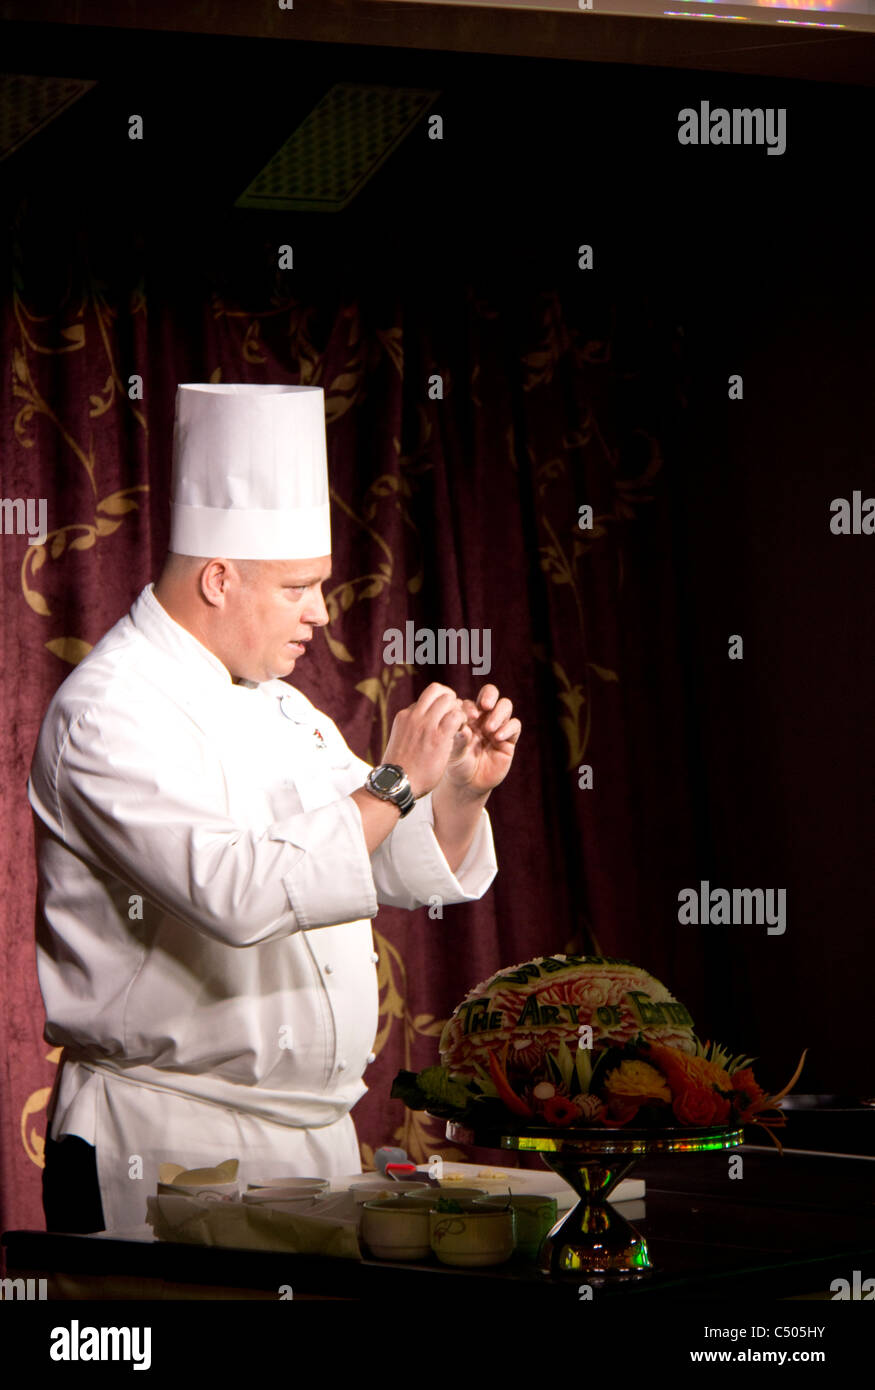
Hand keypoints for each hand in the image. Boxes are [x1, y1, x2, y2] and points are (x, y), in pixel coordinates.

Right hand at [381, 683, 467, 799]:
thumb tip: (417, 734)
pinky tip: (462, 733)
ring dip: (458, 709)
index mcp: (404, 717)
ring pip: (448, 698)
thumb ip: (410, 732)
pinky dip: (463, 720)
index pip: (426, 699)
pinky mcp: (438, 737)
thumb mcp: (400, 744)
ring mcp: (425, 724)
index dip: (438, 707)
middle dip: (450, 699)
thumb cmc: (400, 771)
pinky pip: (457, 715)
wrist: (396, 784)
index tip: (442, 719)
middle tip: (455, 717)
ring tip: (460, 725)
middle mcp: (414, 715)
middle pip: (437, 690)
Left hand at [442, 684, 520, 797]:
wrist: (469, 784)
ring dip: (499, 713)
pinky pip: (515, 725)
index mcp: (468, 716)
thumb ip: (458, 740)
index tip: (468, 717)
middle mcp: (484, 717)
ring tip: (489, 728)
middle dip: (490, 695)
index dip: (470, 706)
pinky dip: (508, 727)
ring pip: (505, 706)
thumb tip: (464, 728)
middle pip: (491, 694)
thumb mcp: (453, 752)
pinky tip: (498, 737)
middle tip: (485, 705)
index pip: (471, 701)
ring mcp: (498, 726)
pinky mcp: (509, 739)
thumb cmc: (457, 765)